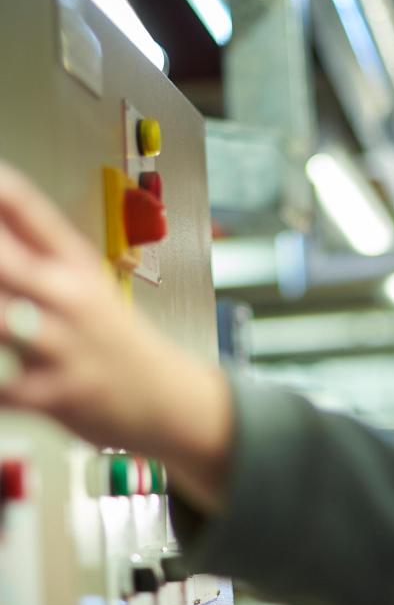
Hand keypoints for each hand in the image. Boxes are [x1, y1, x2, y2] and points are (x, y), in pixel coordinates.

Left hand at [0, 160, 231, 509]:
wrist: (166, 395)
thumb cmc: (112, 337)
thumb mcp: (81, 281)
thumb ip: (30, 246)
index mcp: (73, 263)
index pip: (25, 208)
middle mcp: (69, 297)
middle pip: (8, 261)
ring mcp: (65, 344)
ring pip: (6, 323)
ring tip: (1, 314)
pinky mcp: (61, 392)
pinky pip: (10, 391)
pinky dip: (2, 390)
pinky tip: (4, 387)